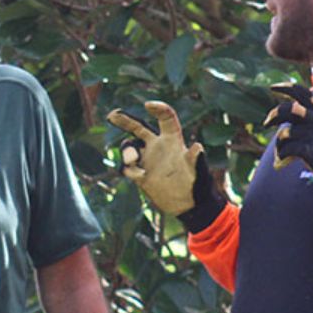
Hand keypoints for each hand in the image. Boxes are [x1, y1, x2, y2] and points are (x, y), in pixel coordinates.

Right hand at [107, 101, 202, 215]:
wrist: (187, 206)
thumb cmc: (198, 187)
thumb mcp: (200, 173)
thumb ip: (197, 160)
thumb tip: (198, 147)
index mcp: (173, 141)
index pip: (166, 118)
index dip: (158, 109)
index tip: (148, 106)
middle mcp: (158, 146)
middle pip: (138, 127)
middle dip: (125, 120)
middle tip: (112, 115)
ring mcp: (148, 159)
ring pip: (130, 147)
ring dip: (127, 151)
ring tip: (133, 162)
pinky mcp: (140, 173)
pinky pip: (127, 167)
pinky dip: (129, 170)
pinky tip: (141, 177)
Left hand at [263, 84, 312, 207]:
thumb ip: (302, 124)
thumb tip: (278, 124)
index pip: (302, 94)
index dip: (287, 88)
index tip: (272, 87)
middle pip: (288, 109)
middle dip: (274, 115)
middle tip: (266, 124)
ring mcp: (311, 134)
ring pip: (283, 134)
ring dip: (279, 146)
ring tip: (280, 155)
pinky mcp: (307, 149)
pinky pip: (285, 149)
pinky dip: (280, 157)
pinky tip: (281, 163)